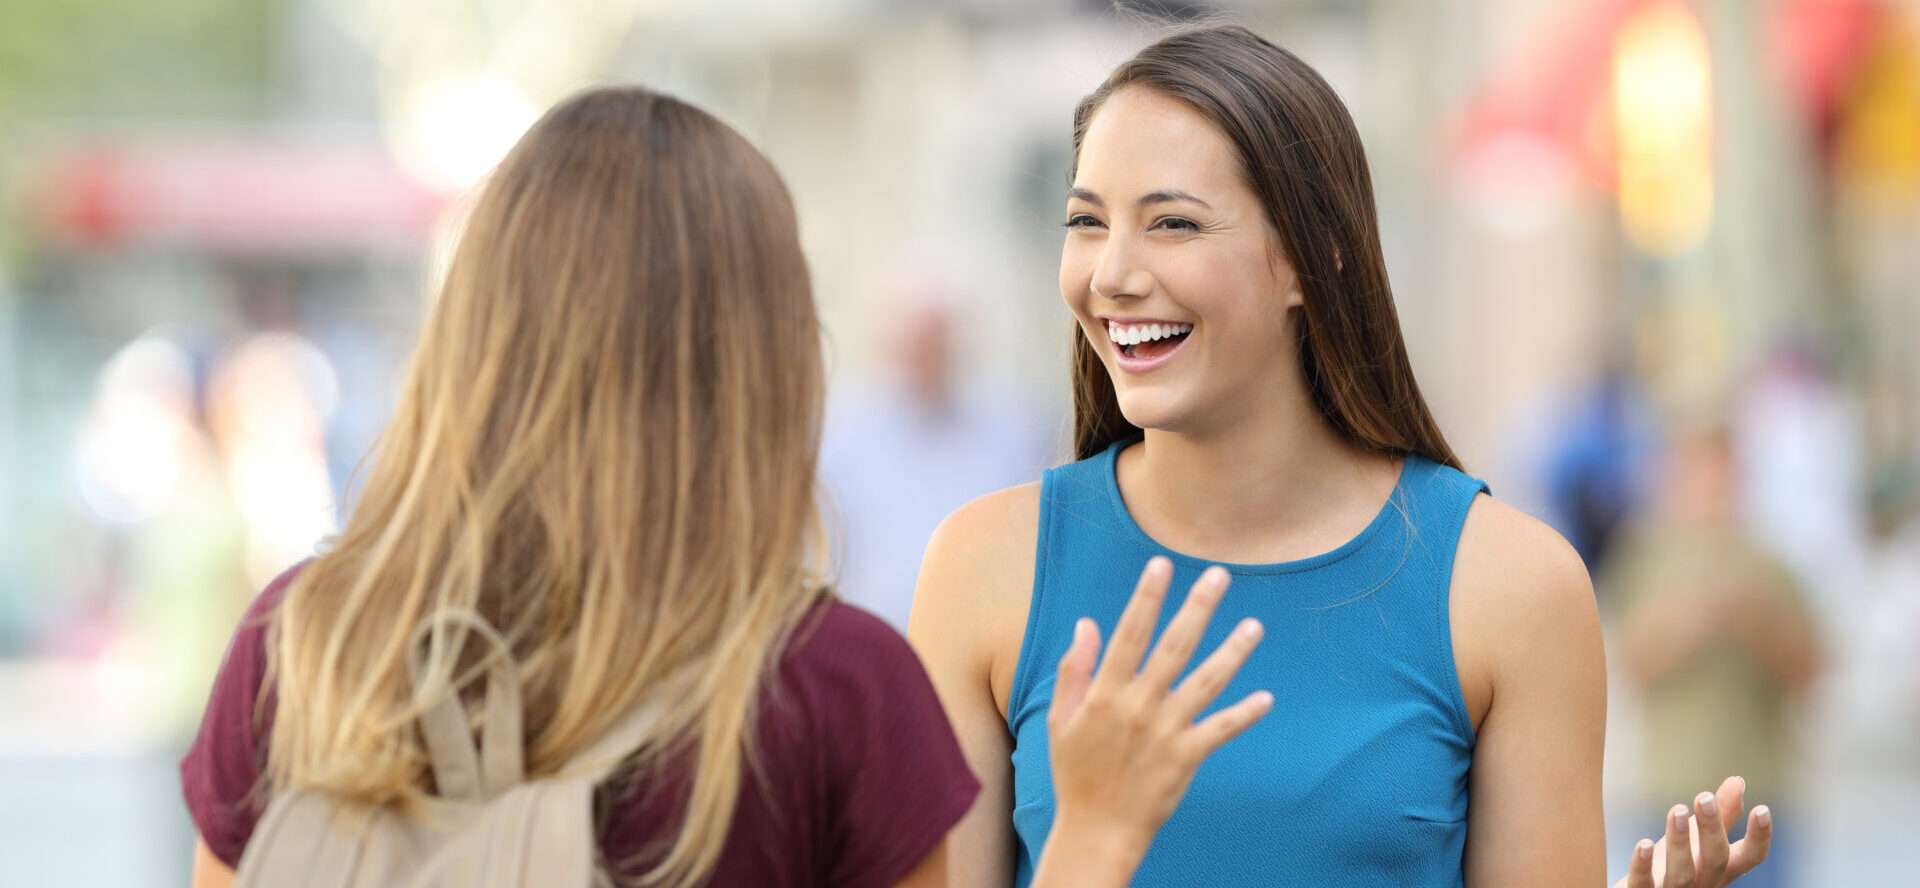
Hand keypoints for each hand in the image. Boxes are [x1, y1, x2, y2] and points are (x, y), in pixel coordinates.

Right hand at [1032, 557, 1272, 885]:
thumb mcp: (1061, 719)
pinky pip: (1220, 730)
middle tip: (1220, 576)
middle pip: (1174, 647)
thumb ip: (1074, 669)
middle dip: (1197, 608)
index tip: (1162, 564)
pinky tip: (1266, 698)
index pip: (1130, 633)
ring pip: (1206, 683)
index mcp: (1106, 693)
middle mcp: (1138, 706)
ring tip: (1255, 627)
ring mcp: (1165, 731)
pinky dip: (1244, 714)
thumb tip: (1087, 623)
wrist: (1096, 829)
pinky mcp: (1186, 757)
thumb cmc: (1075, 772)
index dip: (1147, 597)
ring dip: (1232, 653)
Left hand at [1615, 776, 1773, 887]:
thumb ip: (1721, 816)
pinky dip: (1643, 865)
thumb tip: (1738, 781)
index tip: (1762, 808)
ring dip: (1680, 842)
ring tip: (1678, 810)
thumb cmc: (1678, 866)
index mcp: (1720, 867)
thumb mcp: (1700, 840)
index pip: (1749, 857)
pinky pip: (1643, 883)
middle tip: (1704, 796)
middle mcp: (1702, 882)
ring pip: (1681, 873)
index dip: (1759, 837)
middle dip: (1711, 830)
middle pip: (1715, 860)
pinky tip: (1643, 844)